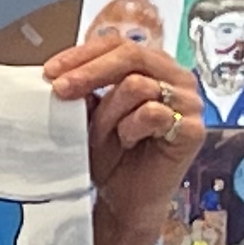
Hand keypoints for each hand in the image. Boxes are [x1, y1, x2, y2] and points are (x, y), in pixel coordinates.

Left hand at [44, 33, 206, 244]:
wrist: (125, 201)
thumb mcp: (92, 114)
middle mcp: (177, 78)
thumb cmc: (112, 156)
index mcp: (154, 66)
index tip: (50, 71)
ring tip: (104, 137)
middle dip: (89, 72)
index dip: (83, 53)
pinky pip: (154, 113)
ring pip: (137, 85)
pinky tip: (128, 142)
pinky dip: (131, 128)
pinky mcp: (193, 129)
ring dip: (109, 113)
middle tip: (60, 90)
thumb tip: (58, 68)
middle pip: (131, 54)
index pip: (119, 43)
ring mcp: (189, 103)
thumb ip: (86, 87)